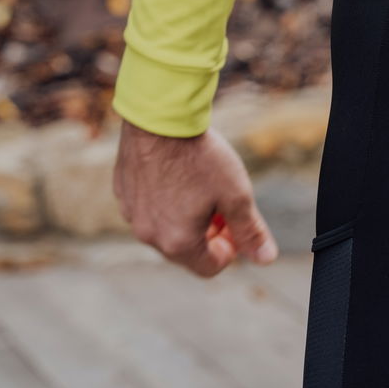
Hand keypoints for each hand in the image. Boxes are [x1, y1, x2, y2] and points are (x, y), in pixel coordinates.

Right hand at [113, 119, 278, 276]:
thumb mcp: (236, 196)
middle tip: (224, 205)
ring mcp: (131, 213)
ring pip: (166, 229)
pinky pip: (148, 208)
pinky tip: (180, 175)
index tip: (238, 224)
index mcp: (177, 242)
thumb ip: (250, 231)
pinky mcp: (122, 192)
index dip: (231, 250)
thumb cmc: (200, 158)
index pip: (209, 267)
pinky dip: (167, 202)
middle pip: (186, 251)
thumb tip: (266, 259)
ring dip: (188, 218)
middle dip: (209, 234)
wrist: (160, 119)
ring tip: (204, 187)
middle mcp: (148, 234)